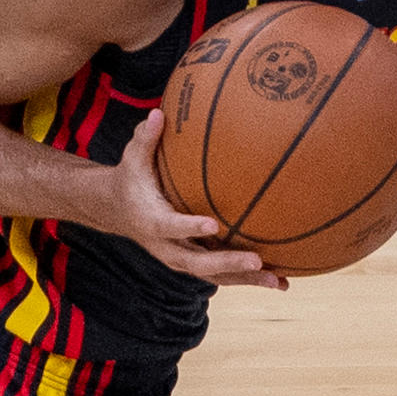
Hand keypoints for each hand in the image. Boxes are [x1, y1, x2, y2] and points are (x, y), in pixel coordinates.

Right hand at [96, 112, 286, 290]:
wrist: (117, 210)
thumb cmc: (131, 179)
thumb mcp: (133, 158)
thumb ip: (145, 138)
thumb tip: (157, 113)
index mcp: (151, 221)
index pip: (171, 226)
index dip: (190, 227)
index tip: (212, 223)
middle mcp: (167, 247)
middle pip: (198, 263)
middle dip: (228, 263)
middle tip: (257, 261)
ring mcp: (181, 259)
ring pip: (214, 276)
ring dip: (246, 280)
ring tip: (278, 282)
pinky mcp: (193, 263)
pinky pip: (221, 275)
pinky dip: (248, 278)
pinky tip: (279, 280)